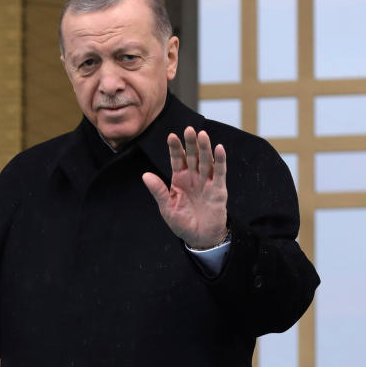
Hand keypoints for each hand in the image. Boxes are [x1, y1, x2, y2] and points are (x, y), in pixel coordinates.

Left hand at [141, 126, 227, 248]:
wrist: (199, 237)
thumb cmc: (182, 222)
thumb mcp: (166, 207)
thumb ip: (158, 191)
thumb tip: (145, 175)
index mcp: (179, 180)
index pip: (177, 160)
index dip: (175, 148)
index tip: (171, 135)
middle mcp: (193, 178)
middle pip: (192, 157)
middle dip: (190, 143)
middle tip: (189, 129)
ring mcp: (206, 182)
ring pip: (206, 161)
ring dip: (205, 148)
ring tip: (202, 134)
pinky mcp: (218, 190)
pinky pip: (220, 173)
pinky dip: (220, 160)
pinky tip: (219, 148)